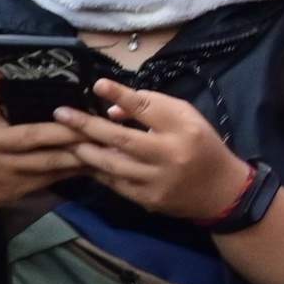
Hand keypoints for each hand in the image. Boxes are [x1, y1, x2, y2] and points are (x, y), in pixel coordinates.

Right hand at [0, 71, 88, 218]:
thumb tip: (25, 86)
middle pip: (32, 136)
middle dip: (66, 130)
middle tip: (96, 120)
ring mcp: (4, 171)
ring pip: (48, 161)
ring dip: (79, 152)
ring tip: (106, 143)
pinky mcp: (16, 189)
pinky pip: (51, 177)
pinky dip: (74, 169)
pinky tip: (95, 162)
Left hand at [58, 83, 254, 222]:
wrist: (222, 191)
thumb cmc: (201, 147)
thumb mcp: (187, 119)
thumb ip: (153, 108)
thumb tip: (112, 109)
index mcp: (183, 130)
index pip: (148, 108)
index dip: (121, 95)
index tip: (98, 84)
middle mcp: (169, 155)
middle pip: (122, 139)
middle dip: (87, 125)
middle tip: (61, 114)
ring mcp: (157, 180)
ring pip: (112, 164)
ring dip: (85, 150)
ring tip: (64, 138)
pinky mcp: (147, 199)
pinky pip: (114, 183)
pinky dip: (97, 170)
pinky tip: (81, 160)